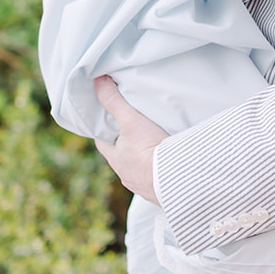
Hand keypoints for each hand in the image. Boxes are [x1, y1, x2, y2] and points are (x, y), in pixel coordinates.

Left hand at [92, 76, 166, 203]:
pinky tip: (168, 164)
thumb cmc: (150, 148)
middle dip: (126, 146)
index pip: (103, 143)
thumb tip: (97, 80)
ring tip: (154, 147)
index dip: (104, 131)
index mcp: (116, 159)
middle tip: (134, 131)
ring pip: (138, 170)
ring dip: (143, 160)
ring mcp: (143, 185)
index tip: (108, 121)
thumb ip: (114, 100)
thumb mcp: (131, 120)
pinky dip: (158, 171)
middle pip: (121, 157)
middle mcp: (126, 174)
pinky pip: (156, 180)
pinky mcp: (160, 192)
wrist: (177, 177)